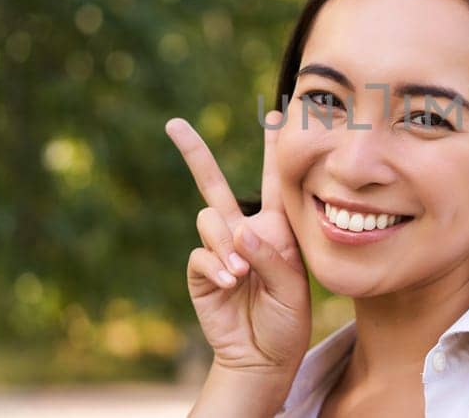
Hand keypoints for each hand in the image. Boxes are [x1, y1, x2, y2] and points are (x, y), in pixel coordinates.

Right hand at [168, 111, 309, 384]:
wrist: (263, 355)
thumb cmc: (287, 319)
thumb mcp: (293, 287)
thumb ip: (271, 256)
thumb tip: (238, 229)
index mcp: (275, 227)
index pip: (274, 181)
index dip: (273, 147)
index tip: (276, 111)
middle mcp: (243, 230)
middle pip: (213, 183)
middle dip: (194, 153)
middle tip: (174, 124)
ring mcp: (219, 249)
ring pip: (209, 220)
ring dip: (225, 244)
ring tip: (241, 274)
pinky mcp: (201, 270)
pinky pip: (201, 254)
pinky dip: (216, 266)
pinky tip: (230, 283)